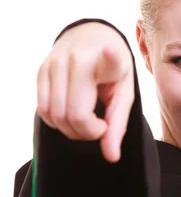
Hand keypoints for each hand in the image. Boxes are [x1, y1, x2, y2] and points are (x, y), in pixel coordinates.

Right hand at [36, 22, 133, 162]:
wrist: (90, 39)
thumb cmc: (112, 72)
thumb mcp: (124, 94)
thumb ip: (118, 126)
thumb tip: (111, 158)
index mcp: (106, 62)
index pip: (109, 61)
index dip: (110, 57)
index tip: (110, 50)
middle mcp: (76, 60)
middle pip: (73, 115)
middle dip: (88, 133)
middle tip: (101, 127)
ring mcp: (54, 64)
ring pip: (54, 116)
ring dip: (71, 130)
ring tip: (88, 122)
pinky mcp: (40, 71)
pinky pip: (42, 110)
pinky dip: (57, 122)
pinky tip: (72, 115)